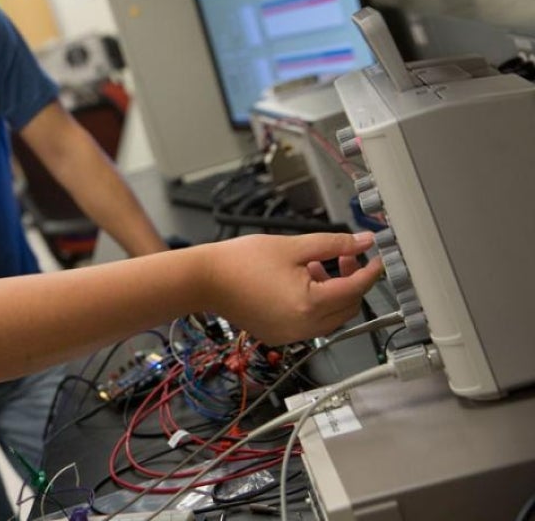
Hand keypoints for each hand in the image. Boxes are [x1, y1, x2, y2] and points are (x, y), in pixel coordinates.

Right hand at [203, 232, 381, 344]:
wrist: (204, 280)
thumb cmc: (240, 262)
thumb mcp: (292, 246)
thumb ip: (333, 245)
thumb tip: (362, 242)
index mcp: (310, 304)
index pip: (355, 289)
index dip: (369, 271)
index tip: (375, 259)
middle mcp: (303, 326)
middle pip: (348, 308)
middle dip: (351, 282)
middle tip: (343, 258)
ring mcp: (291, 335)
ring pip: (331, 319)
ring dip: (334, 295)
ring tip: (316, 268)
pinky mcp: (278, 336)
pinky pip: (310, 324)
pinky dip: (315, 307)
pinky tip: (300, 284)